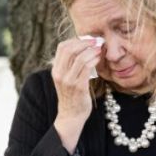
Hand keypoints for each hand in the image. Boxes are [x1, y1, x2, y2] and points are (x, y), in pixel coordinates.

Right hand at [51, 38, 100, 152]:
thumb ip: (70, 65)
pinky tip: (99, 58)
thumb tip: (84, 47)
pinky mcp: (79, 87)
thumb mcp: (66, 78)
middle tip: (95, 41)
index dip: (75, 40)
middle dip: (85, 43)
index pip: (62, 47)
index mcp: (55, 70)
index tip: (87, 40)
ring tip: (99, 48)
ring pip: (80, 57)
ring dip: (92, 50)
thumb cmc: (72, 95)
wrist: (71, 115)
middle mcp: (60, 74)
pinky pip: (87, 68)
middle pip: (70, 49)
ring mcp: (69, 81)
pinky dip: (94, 59)